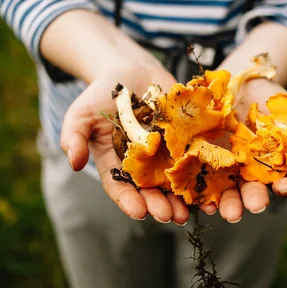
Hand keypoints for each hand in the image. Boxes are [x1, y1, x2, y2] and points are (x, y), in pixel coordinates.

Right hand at [60, 62, 191, 225]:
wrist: (132, 71)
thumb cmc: (102, 94)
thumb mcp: (82, 113)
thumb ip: (75, 136)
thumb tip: (74, 163)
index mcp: (117, 165)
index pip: (121, 188)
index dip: (129, 201)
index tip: (138, 212)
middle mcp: (143, 166)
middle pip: (151, 191)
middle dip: (160, 205)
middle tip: (169, 216)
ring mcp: (166, 155)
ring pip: (175, 183)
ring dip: (183, 199)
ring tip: (190, 211)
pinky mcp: (187, 141)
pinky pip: (196, 160)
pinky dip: (204, 175)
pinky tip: (212, 188)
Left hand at [199, 78, 286, 222]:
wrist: (241, 83)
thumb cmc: (272, 102)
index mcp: (273, 166)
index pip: (281, 182)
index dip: (285, 186)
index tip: (286, 187)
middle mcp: (248, 172)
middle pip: (251, 191)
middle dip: (254, 199)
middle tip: (256, 206)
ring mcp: (225, 166)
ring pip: (226, 190)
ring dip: (228, 203)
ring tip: (231, 213)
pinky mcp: (202, 157)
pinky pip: (201, 177)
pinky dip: (202, 192)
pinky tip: (204, 201)